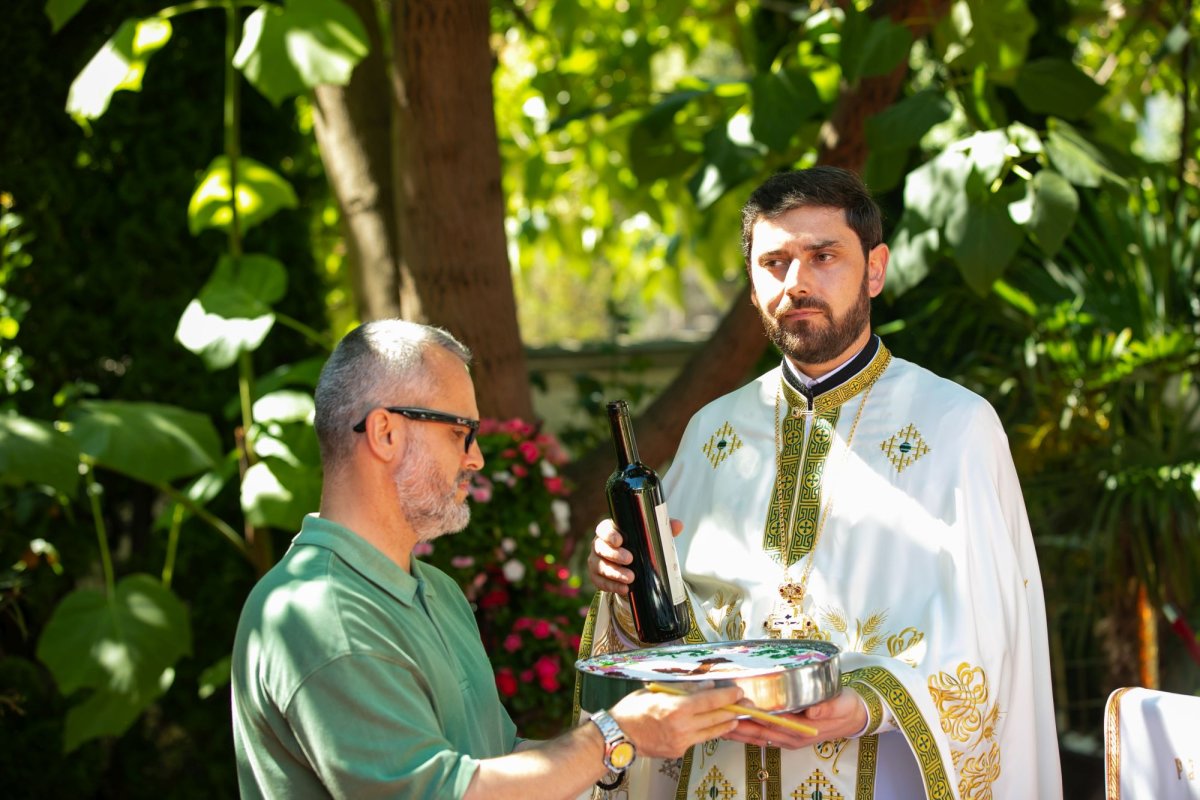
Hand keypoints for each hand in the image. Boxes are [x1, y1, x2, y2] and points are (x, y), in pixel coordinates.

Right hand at [587, 518, 683, 594]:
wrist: (632, 565)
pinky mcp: (596, 577)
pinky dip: (612, 586)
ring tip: (631, 578)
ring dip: (614, 573)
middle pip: (600, 548)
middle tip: (630, 559)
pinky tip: (625, 589)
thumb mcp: (650, 536)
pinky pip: (600, 582)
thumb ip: (662, 529)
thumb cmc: (639, 545)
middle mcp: (599, 545)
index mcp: (610, 531)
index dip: (609, 534)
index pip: (603, 529)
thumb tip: (678, 525)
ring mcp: (596, 561)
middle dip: (614, 554)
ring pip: (599, 566)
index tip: (620, 540)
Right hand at [608, 684, 742, 758]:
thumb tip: (706, 686)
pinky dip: (707, 732)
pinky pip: (698, 739)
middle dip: (733, 710)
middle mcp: (682, 727)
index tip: (738, 692)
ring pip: (712, 732)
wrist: (617, 736)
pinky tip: (711, 726)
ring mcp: (682, 742)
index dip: (728, 697)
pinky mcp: (679, 751)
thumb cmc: (632, 710)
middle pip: (716, 718)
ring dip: (725, 724)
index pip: (711, 701)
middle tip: (744, 705)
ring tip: (734, 717)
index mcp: (677, 708)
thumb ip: (684, 690)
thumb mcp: (657, 691)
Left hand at [722, 689, 866, 749]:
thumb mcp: (841, 704)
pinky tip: (733, 726)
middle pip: (760, 733)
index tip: (738, 711)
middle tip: (718, 716)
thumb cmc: (845, 707)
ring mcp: (788, 739)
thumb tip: (812, 713)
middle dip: (739, 726)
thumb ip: (827, 708)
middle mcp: (793, 737)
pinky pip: (762, 737)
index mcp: (804, 730)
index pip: (774, 724)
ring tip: (717, 722)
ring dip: (739, 731)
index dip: (755, 718)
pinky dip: (747, 732)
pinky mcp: (786, 736)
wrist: (853, 717)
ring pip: (758, 737)